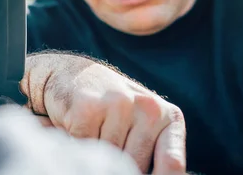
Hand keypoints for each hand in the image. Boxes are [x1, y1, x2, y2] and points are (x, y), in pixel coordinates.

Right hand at [22, 53, 186, 174]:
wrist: (70, 75)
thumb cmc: (110, 109)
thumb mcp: (140, 128)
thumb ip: (148, 153)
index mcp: (167, 116)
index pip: (172, 164)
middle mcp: (148, 107)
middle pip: (135, 166)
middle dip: (119, 165)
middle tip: (108, 140)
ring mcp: (118, 104)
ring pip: (108, 158)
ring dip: (96, 153)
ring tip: (93, 130)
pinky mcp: (89, 108)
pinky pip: (84, 148)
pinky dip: (77, 144)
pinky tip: (77, 125)